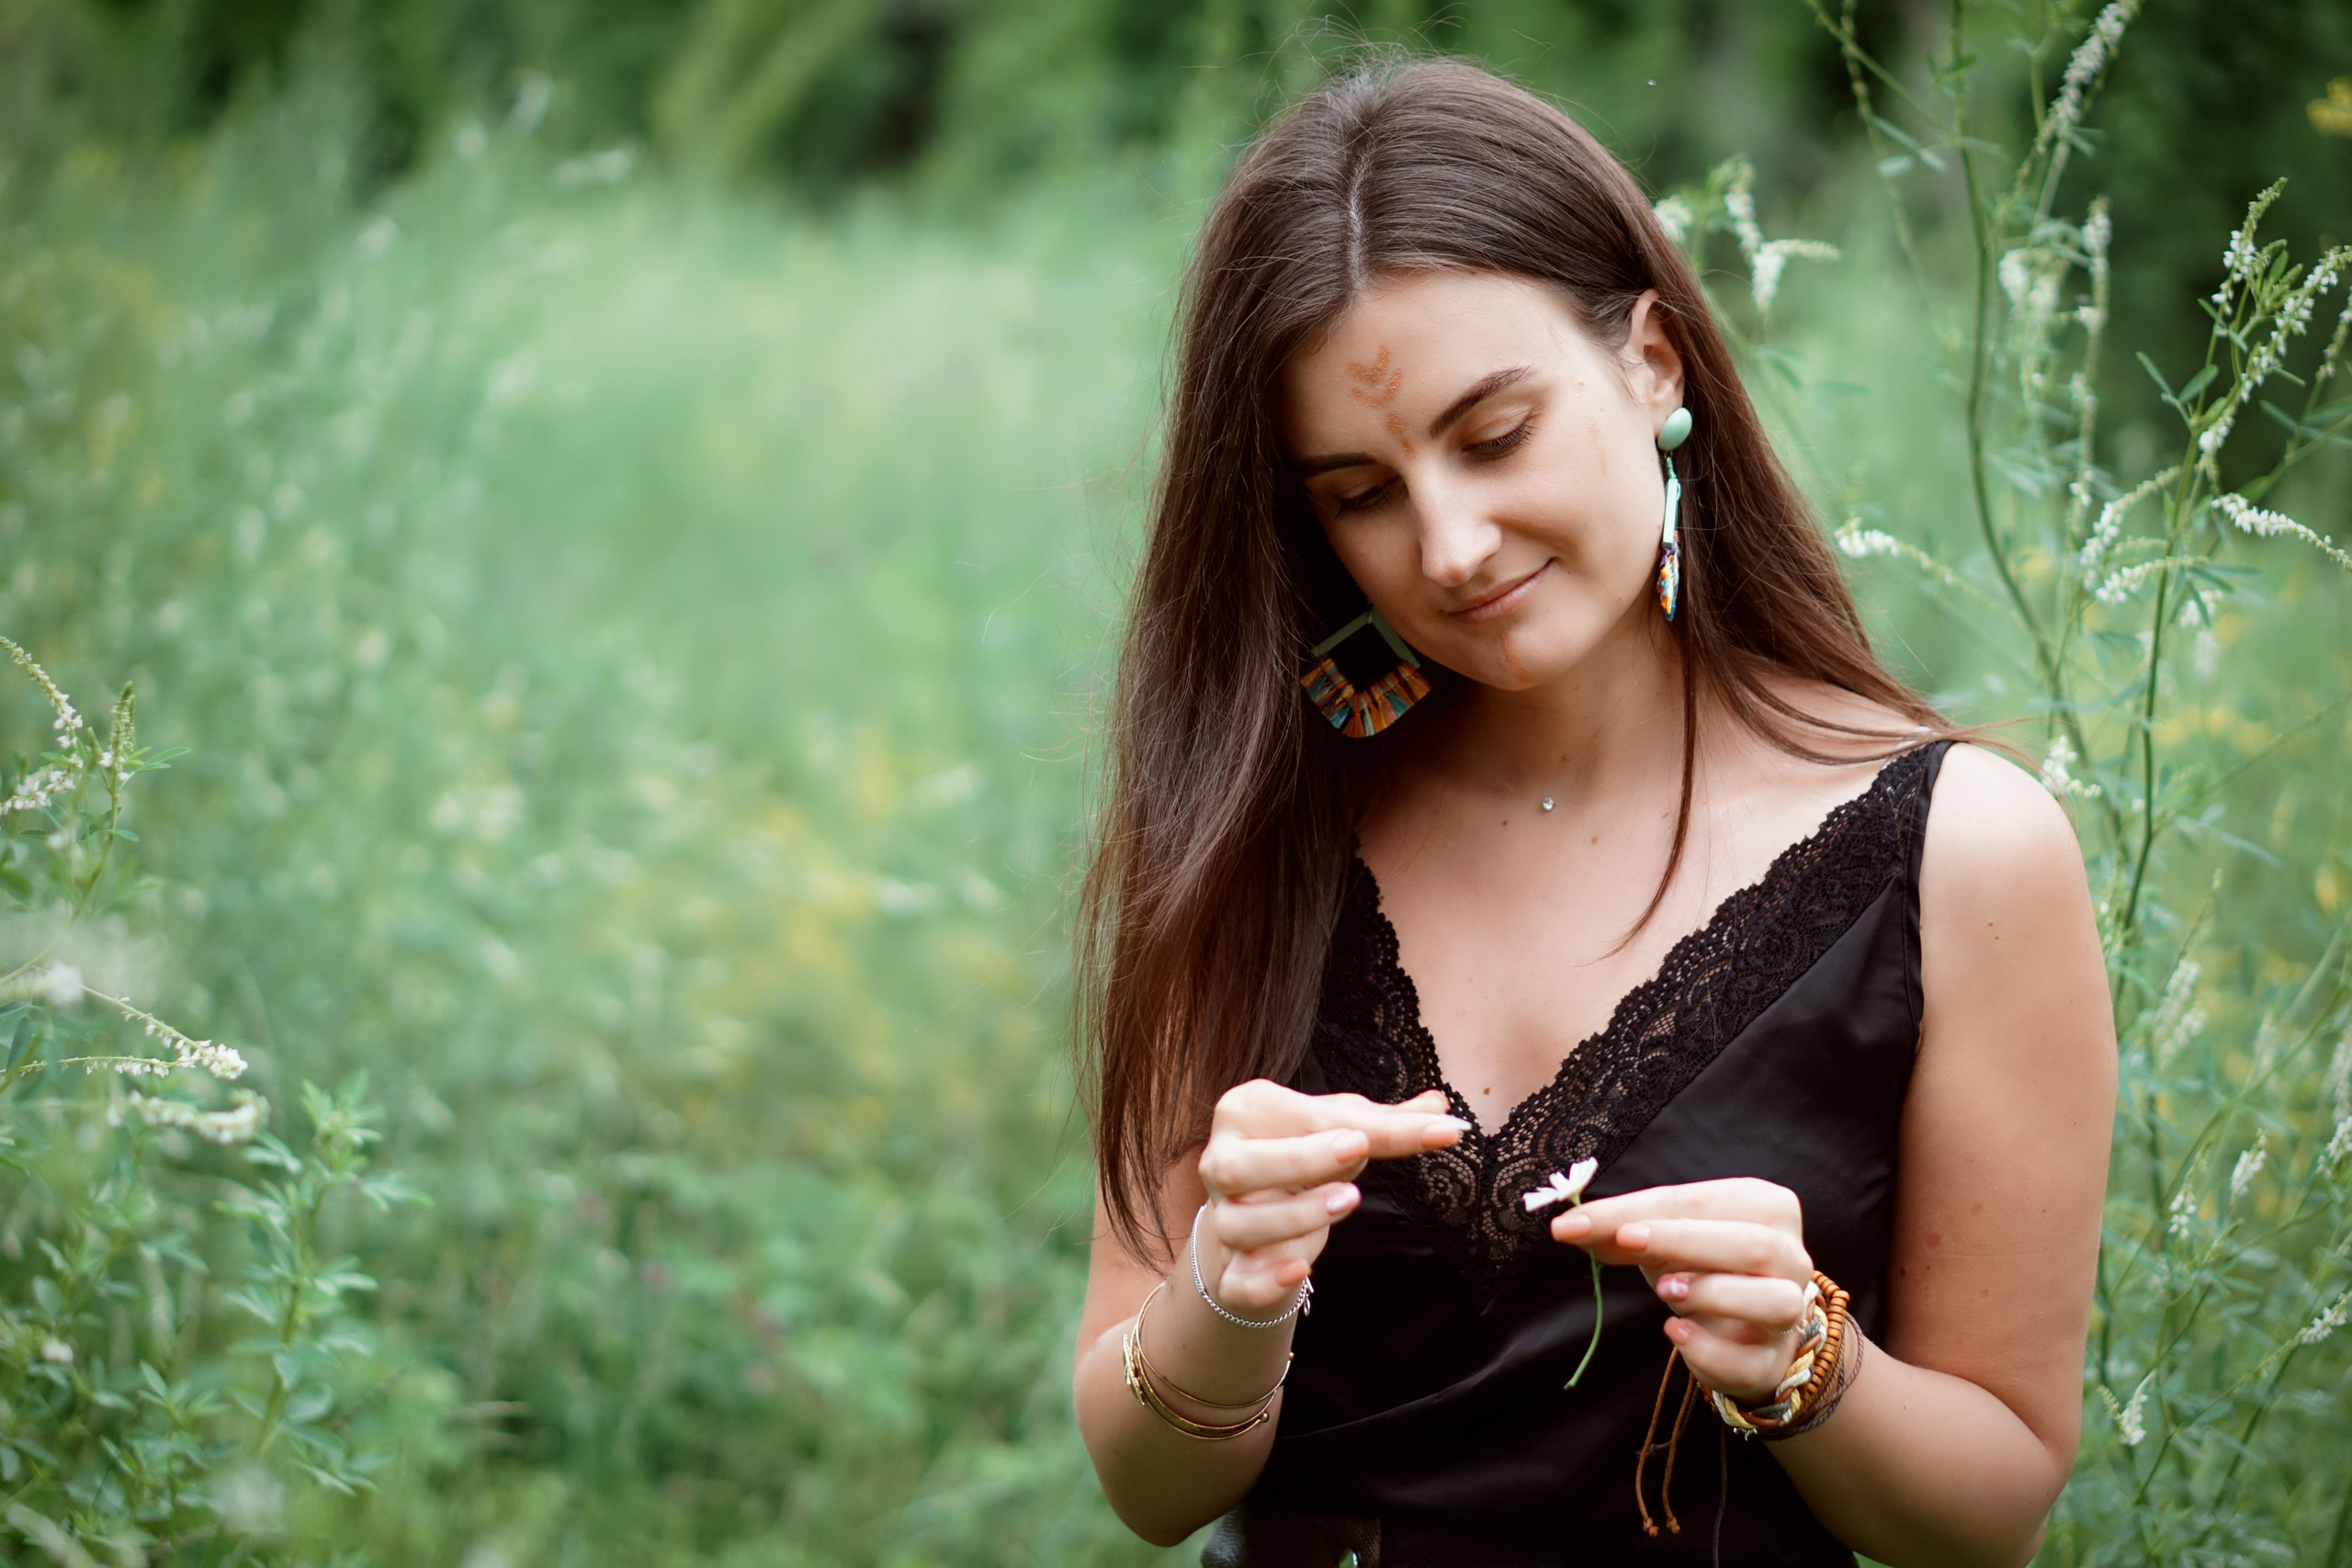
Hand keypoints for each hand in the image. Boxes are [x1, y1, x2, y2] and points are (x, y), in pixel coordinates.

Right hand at [1193, 1080, 1468, 1317]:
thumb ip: (1388, 1122)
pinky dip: (1264, 1281)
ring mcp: (1223, 1221)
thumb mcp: (1343, 1129)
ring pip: (1239, 1225)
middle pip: (1238, 1166)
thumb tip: (1442, 1108)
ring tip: (1349, 1200)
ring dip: (1294, 1216)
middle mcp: (1220, 1164)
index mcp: (1246, 1112)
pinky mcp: (1230, 1272)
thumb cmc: (1303, 1155)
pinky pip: (1236, 1282)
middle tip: (1358, 1152)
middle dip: (1299, 1160)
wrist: (1258, 1210)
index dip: (1363, 1125)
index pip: (1305, 1117)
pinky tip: (1301, 1269)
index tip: (1418, 1132)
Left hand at [1549, 1177, 1812, 1403]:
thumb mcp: (1662, 1239)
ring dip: (1714, 1294)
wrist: (1743, 1329)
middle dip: (1682, 1241)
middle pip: (1750, 1245)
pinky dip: (1708, 1351)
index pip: (1701, 1201)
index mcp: (1766, 1207)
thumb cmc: (1702, 1266)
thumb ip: (1620, 1229)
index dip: (1639, 1209)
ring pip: (1775, 1302)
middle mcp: (1790, 1257)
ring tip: (1665, 1291)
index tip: (1578, 1221)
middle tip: (1626, 1242)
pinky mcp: (1772, 1362)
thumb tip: (1568, 1226)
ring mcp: (1791, 1313)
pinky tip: (1675, 1334)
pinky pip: (1749, 1361)